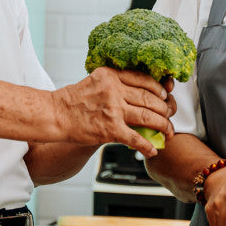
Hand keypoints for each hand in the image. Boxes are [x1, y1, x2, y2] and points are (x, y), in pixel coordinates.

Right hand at [51, 67, 173, 156]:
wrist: (55, 115)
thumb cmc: (72, 100)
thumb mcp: (95, 80)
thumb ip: (115, 82)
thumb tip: (139, 91)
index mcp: (111, 75)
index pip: (143, 79)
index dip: (158, 88)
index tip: (164, 95)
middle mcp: (114, 90)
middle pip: (149, 98)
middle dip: (164, 109)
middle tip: (169, 115)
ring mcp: (113, 110)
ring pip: (148, 117)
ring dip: (162, 126)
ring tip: (168, 132)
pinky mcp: (110, 129)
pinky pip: (136, 138)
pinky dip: (147, 146)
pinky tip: (153, 150)